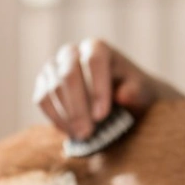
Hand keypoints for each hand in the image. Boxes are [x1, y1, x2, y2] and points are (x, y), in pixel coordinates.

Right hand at [32, 39, 160, 139]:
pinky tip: (70, 132)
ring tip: (82, 136)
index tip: (102, 115)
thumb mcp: (143, 91)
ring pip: (53, 87)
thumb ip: (136, 90)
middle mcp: (72, 52)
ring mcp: (54, 67)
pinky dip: (55, 118)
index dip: (97, 87)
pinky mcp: (44, 84)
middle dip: (78, 106)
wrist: (121, 101)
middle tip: (88, 132)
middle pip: (69, 73)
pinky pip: (42, 99)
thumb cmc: (133, 93)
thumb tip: (123, 94)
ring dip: (67, 115)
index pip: (94, 60)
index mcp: (97, 48)